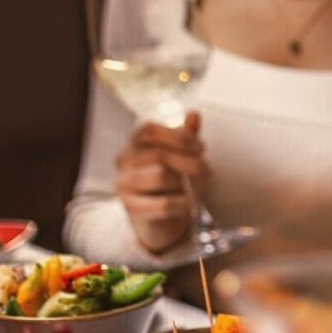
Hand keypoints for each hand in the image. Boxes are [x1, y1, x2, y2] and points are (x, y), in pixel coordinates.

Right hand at [115, 113, 206, 252]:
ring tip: (198, 187)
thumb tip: (194, 115)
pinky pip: (163, 203)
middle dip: (190, 162)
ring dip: (187, 182)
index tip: (199, 148)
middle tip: (206, 170)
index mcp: (135, 142)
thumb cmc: (172, 180)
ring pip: (161, 176)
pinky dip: (183, 203)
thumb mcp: (181, 155)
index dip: (178, 136)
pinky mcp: (132, 208)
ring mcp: (125, 184)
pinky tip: (189, 202)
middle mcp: (125, 161)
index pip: (150, 130)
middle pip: (159, 154)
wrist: (162, 217)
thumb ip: (187, 136)